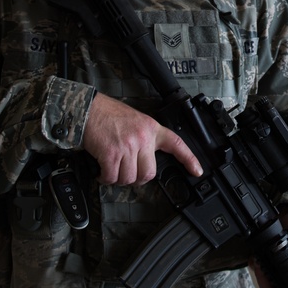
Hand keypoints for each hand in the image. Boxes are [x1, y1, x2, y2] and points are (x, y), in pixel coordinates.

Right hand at [82, 93, 201, 184]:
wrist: (89, 109)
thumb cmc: (109, 115)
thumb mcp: (137, 121)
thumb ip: (145, 139)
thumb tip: (145, 160)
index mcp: (152, 129)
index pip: (177, 144)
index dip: (189, 159)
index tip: (197, 171)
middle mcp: (143, 138)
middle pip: (148, 173)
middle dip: (136, 178)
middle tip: (127, 172)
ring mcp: (127, 146)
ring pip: (129, 178)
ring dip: (118, 179)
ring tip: (111, 169)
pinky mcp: (111, 153)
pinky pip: (111, 177)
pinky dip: (105, 178)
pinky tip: (102, 172)